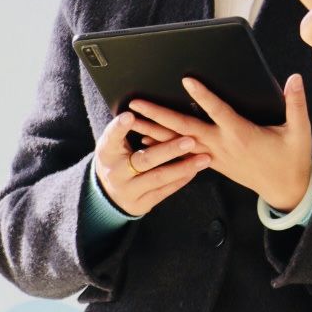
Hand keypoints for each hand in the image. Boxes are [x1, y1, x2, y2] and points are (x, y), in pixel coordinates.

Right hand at [94, 111, 210, 215]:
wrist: (106, 195)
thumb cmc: (117, 158)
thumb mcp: (114, 144)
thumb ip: (124, 130)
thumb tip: (143, 107)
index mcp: (107, 153)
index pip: (112, 137)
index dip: (120, 127)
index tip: (130, 115)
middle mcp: (116, 173)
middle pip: (144, 160)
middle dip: (168, 150)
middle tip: (190, 140)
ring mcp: (129, 191)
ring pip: (159, 177)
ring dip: (184, 167)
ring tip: (205, 158)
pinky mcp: (141, 204)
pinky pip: (165, 191)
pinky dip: (181, 179)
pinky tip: (196, 170)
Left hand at [129, 74, 311, 211]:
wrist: (285, 189)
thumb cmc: (292, 158)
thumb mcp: (300, 130)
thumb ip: (296, 103)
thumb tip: (295, 78)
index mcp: (241, 134)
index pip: (218, 111)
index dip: (202, 95)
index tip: (186, 80)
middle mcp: (222, 145)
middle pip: (184, 129)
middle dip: (159, 114)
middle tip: (137, 103)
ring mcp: (214, 156)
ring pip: (178, 142)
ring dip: (154, 131)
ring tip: (132, 120)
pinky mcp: (212, 162)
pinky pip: (182, 154)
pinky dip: (164, 146)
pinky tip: (147, 140)